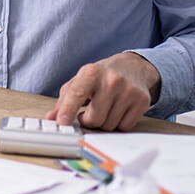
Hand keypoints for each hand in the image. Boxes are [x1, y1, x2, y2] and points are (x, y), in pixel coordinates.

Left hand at [45, 52, 160, 130]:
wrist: (132, 66)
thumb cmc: (101, 75)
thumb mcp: (80, 81)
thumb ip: (64, 100)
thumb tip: (52, 118)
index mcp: (91, 72)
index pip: (77, 94)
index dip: (67, 110)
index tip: (61, 123)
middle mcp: (111, 80)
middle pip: (94, 118)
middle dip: (88, 121)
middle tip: (89, 112)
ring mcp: (129, 90)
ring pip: (109, 125)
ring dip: (103, 122)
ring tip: (105, 108)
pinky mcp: (142, 101)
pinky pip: (125, 127)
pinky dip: (118, 123)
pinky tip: (117, 110)